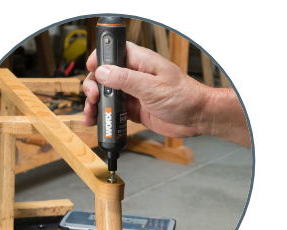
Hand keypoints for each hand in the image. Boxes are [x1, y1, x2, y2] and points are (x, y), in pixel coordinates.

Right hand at [82, 41, 209, 138]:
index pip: (114, 51)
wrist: (196, 118)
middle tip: (93, 98)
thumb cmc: (183, 97)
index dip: (100, 57)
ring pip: (106, 94)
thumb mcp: (152, 87)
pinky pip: (113, 110)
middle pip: (104, 75)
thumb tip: (102, 72)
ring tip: (91, 114)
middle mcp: (134, 76)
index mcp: (140, 62)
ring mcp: (133, 93)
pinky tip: (96, 121)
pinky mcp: (133, 108)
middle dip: (93, 86)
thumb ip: (126, 79)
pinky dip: (103, 115)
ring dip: (95, 103)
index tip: (90, 68)